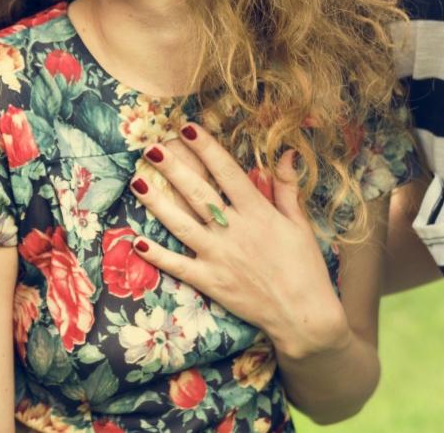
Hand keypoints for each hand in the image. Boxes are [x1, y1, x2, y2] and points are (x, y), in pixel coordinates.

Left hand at [129, 124, 352, 359]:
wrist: (304, 315)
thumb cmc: (306, 267)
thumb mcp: (300, 224)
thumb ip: (287, 188)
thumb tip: (285, 153)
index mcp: (259, 213)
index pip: (228, 173)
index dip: (207, 148)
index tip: (188, 127)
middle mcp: (235, 231)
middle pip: (199, 194)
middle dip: (174, 168)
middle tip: (153, 147)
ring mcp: (219, 257)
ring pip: (181, 224)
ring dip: (157, 203)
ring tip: (138, 181)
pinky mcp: (210, 282)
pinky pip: (178, 266)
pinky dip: (157, 254)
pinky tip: (137, 240)